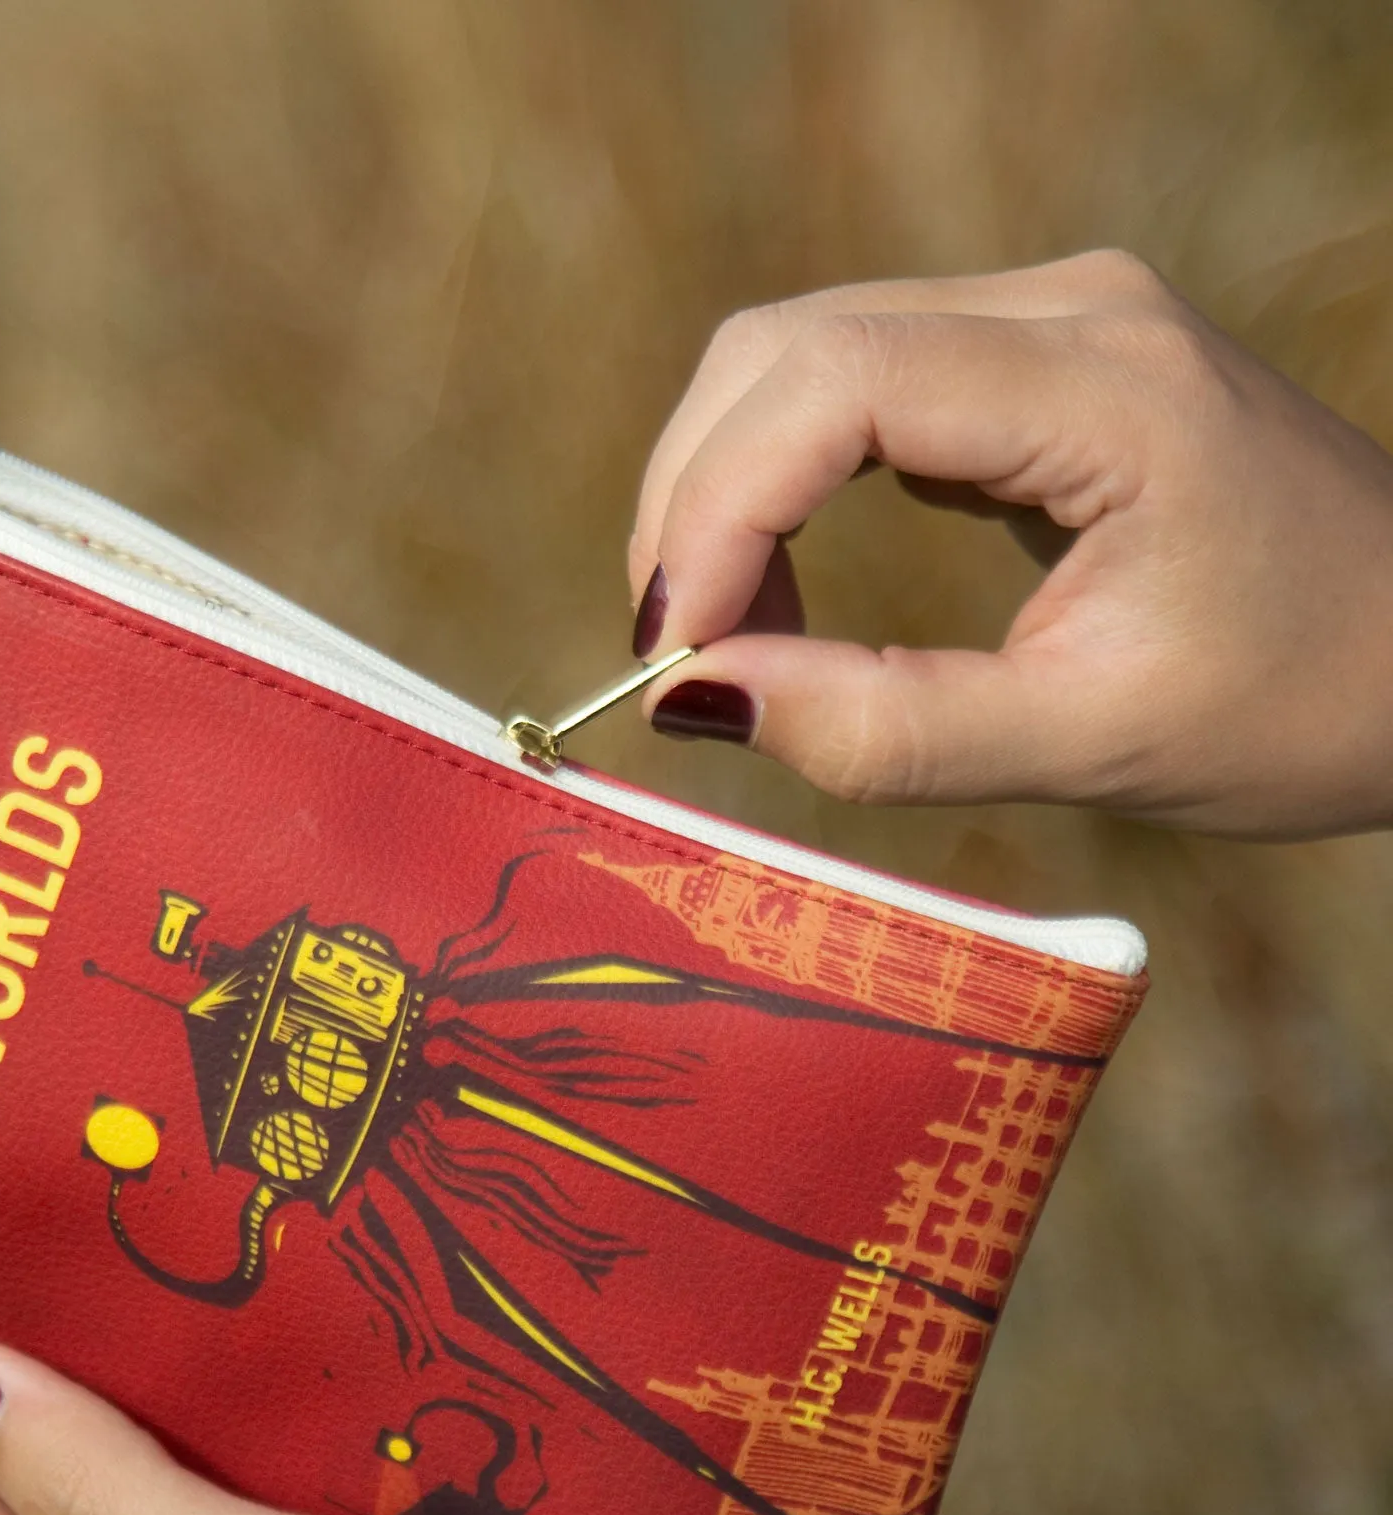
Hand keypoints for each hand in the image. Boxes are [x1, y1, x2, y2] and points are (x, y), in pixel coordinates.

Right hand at [628, 250, 1392, 838]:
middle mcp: (1067, 311)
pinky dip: (780, 485)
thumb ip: (888, 730)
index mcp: (1106, 384)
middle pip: (787, 347)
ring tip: (729, 637)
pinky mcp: (1025, 365)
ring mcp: (1047, 324)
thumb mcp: (1093, 742)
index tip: (672, 654)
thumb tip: (695, 702)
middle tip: (676, 659)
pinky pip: (850, 389)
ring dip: (726, 493)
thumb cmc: (1302, 702)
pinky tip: (785, 590)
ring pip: (800, 357)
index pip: (836, 384)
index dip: (717, 511)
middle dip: (696, 501)